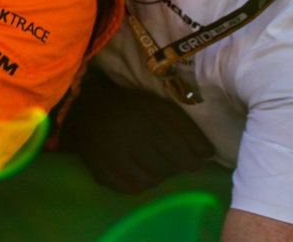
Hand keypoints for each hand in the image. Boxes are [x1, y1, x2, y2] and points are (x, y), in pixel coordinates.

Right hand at [57, 69, 213, 192]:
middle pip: (168, 169)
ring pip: (150, 181)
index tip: (197, 159)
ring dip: (158, 176)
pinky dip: (138, 184)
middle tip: (174, 161)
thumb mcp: (157, 105)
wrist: (84, 105)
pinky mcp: (99, 168)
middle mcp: (128, 136)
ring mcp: (111, 154)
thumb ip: (184, 126)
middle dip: (176, 167)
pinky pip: (129, 188)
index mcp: (146, 117)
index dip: (194, 161)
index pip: (182, 154)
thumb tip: (208, 153)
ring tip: (155, 166)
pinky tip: (138, 173)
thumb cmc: (129, 105)